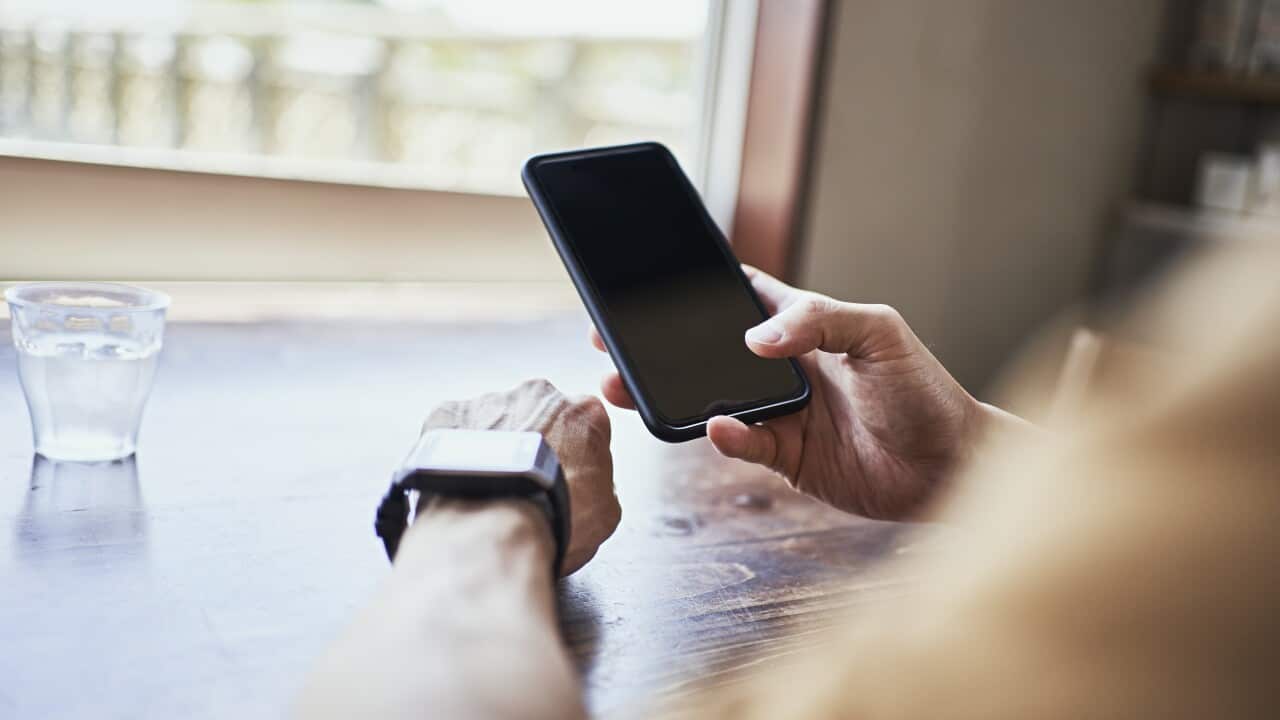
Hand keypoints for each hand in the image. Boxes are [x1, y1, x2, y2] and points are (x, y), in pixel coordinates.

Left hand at [419, 379, 620, 574]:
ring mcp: (490, 401)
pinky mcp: (447, 413)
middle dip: (532, 443)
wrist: (492, 528)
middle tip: (524, 483)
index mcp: (582, 413)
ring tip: (487, 487)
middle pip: (538, 415)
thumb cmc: (549, 518)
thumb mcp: (606, 513)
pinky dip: (455, 449)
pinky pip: (453, 428)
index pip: (583, 425)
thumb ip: (603, 486)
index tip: (563, 477)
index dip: (574, 454)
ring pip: (493, 419)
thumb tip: (592, 489)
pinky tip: (459, 480)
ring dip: (493, 446)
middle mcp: (538, 396)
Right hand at [591, 266, 985, 519]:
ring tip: (629, 390)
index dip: (698, 289)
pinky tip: (716, 429)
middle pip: (709, 352)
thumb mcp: (880, 334)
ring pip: (712, 400)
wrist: (953, 468)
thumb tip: (756, 337)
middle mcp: (787, 368)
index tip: (648, 284)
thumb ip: (819, 320)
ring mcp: (784, 414)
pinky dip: (726, 437)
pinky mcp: (787, 457)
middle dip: (661, 349)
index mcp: (807, 326)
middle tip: (611, 344)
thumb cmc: (926, 391)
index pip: (743, 297)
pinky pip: (742, 445)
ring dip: (673, 396)